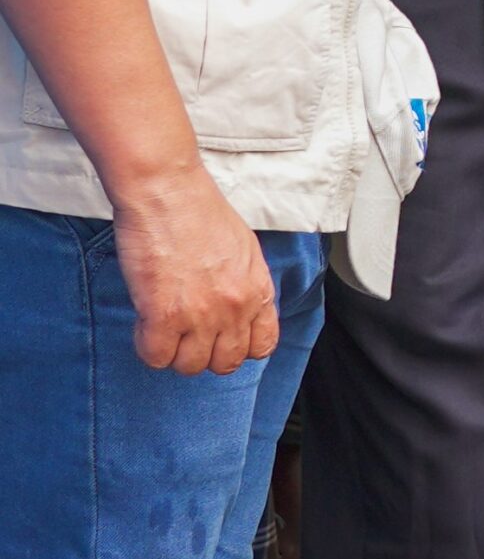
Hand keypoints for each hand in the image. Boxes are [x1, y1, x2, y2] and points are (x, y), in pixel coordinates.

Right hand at [113, 163, 276, 373]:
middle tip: (186, 334)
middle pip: (225, 363)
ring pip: (189, 366)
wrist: (169, 192)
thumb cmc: (201, 212)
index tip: (220, 338)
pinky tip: (146, 323)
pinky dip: (147, 346)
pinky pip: (156, 357)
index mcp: (258, 290)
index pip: (262, 346)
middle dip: (204, 353)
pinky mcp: (163, 315)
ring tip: (164, 326)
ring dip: (173, 351)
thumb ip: (244, 285)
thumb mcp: (244, 250)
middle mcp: (235, 308)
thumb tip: (234, 308)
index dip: (239, 347)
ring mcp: (200, 314)